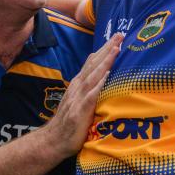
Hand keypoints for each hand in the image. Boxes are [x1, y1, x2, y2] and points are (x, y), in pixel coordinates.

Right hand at [44, 33, 122, 157]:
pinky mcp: (80, 110)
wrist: (53, 140)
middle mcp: (78, 87)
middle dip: (108, 48)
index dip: (104, 49)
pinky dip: (98, 83)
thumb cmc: (69, 122)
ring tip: (116, 48)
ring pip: (94, 75)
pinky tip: (106, 74)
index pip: (93, 62)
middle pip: (95, 63)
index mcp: (79, 84)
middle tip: (120, 34)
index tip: (117, 37)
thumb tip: (102, 74)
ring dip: (105, 60)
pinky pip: (91, 94)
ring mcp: (78, 97)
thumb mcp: (78, 100)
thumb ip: (88, 87)